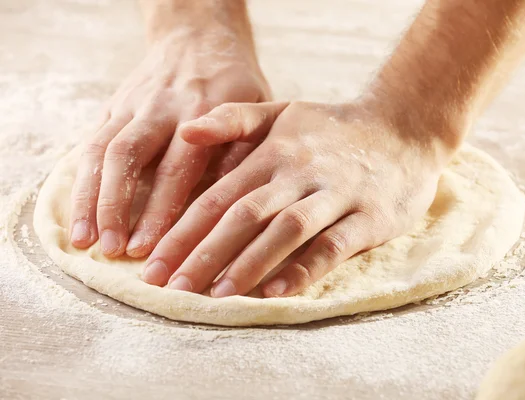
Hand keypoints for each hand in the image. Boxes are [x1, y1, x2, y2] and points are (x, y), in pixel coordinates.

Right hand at [69, 27, 270, 257]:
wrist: (198, 36)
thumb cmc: (235, 82)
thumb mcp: (256, 105)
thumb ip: (242, 145)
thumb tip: (233, 196)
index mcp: (202, 110)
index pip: (177, 166)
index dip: (161, 208)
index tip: (150, 246)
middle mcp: (161, 107)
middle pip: (130, 157)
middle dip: (117, 206)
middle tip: (114, 249)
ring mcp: (133, 106)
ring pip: (103, 151)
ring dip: (91, 198)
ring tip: (84, 241)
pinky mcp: (114, 107)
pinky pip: (91, 144)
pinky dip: (82, 181)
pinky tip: (79, 214)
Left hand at [142, 100, 455, 296]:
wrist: (403, 127)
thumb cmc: (333, 128)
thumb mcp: (283, 111)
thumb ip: (234, 120)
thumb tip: (185, 133)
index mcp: (273, 151)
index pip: (219, 195)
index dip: (183, 230)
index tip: (153, 264)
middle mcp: (299, 172)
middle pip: (244, 214)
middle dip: (203, 252)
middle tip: (170, 287)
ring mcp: (335, 194)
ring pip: (285, 230)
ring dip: (248, 263)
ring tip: (214, 295)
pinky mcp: (368, 217)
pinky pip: (333, 245)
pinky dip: (304, 268)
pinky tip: (276, 293)